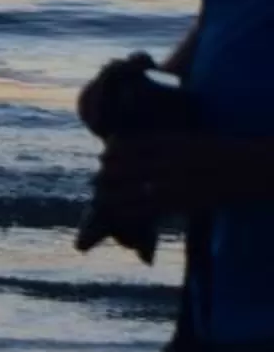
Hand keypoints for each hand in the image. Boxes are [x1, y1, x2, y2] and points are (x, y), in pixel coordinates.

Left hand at [100, 133, 273, 212]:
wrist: (254, 168)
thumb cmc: (224, 153)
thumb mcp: (193, 140)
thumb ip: (168, 143)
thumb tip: (143, 148)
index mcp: (171, 141)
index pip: (129, 145)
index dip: (112, 152)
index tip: (104, 156)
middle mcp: (167, 160)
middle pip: (123, 166)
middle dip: (107, 173)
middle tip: (98, 178)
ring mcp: (174, 181)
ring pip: (129, 188)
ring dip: (110, 193)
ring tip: (101, 196)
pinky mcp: (182, 201)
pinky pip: (146, 207)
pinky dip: (126, 210)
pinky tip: (116, 212)